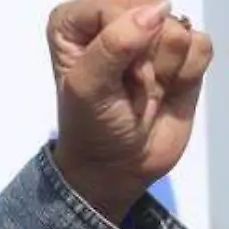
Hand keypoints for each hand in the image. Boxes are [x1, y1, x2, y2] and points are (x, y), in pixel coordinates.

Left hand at [49, 0, 211, 221]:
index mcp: (75, 22)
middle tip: (126, 87)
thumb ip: (113, 45)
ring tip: (142, 91)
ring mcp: (151, 34)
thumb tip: (155, 11)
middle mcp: (112, 19)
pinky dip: (185, 75)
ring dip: (163, 70)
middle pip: (151, 12)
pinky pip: (202, 45)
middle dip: (144, 58)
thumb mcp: (87, 89)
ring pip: (178, 28)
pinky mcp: (184, 51)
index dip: (121, 44)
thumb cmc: (91, 127)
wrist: (118, 164)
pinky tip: (165, 90)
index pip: (113, 5)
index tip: (110, 77)